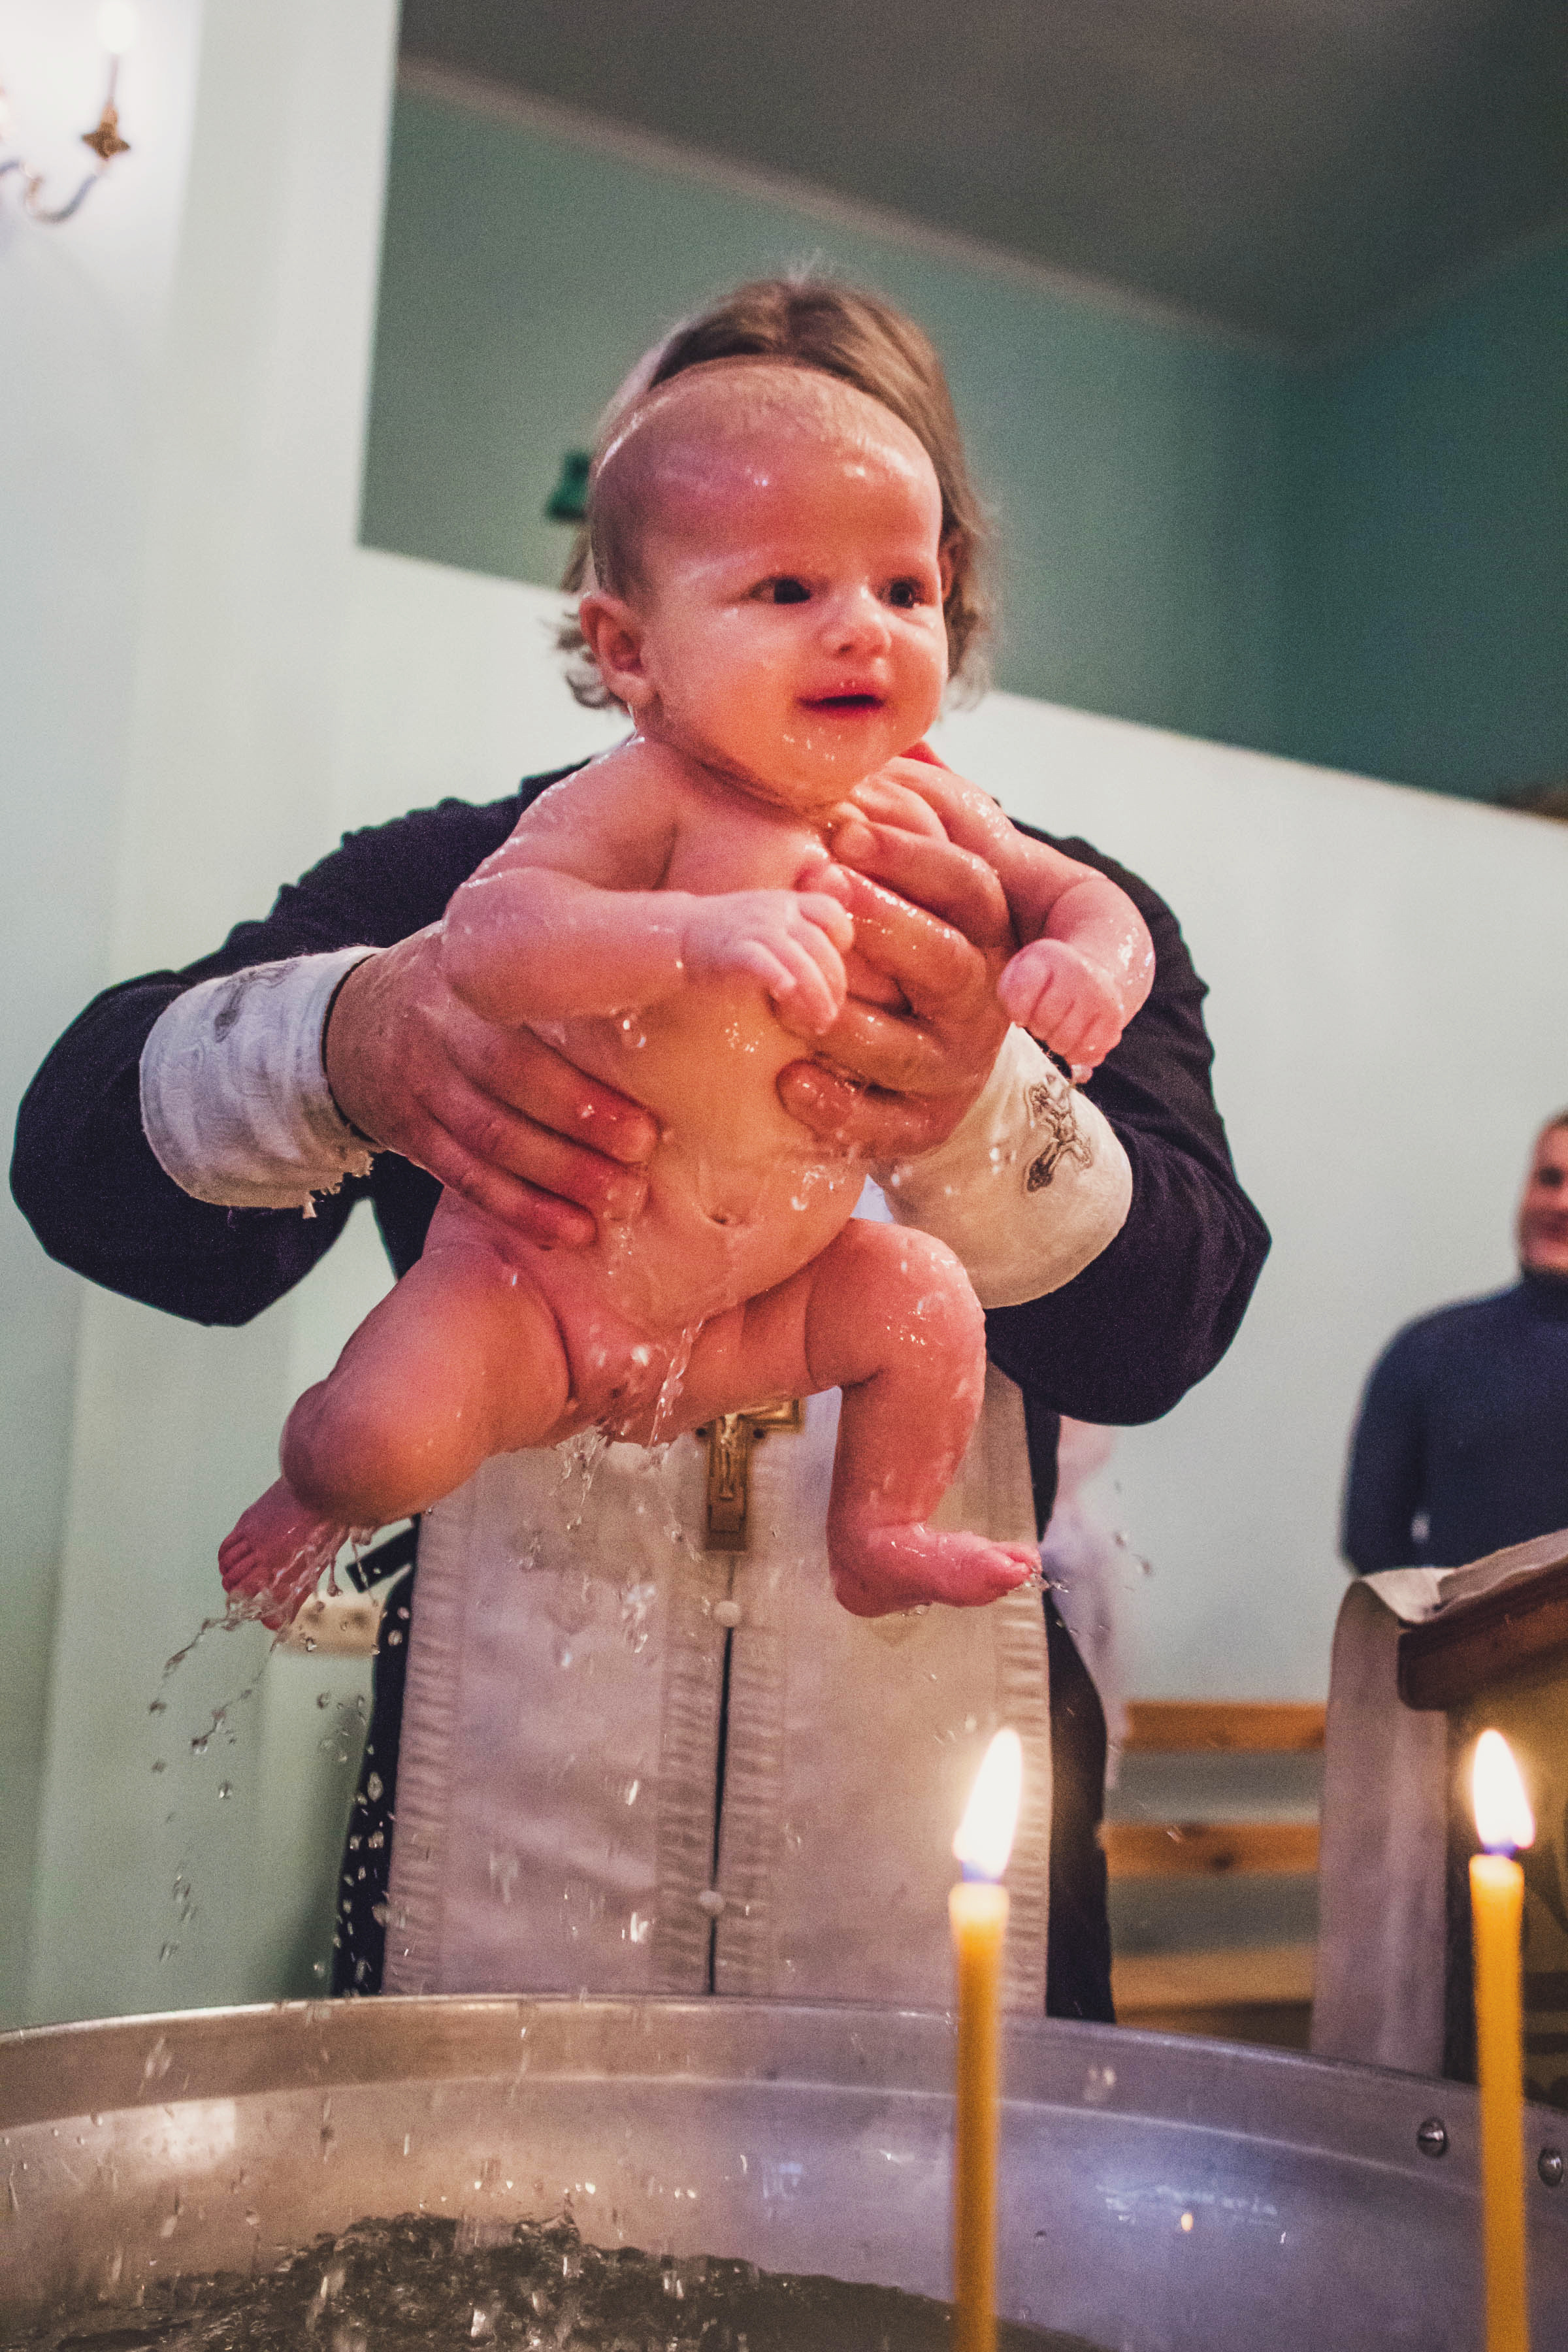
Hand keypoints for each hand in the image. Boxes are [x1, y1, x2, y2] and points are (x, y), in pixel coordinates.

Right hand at [324, 927, 659, 1244]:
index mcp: (473, 972)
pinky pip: (463, 1175)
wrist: (351, 1020)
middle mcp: (439, 1023)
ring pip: (489, 1137)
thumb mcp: (500, 950)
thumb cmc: (462, 986)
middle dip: (581, 1127)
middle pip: (510, 1080)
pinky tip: (566, 1230)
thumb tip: (673, 955)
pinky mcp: (406, 1130)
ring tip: (617, 1203)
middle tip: (642, 1157)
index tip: (648, 1116)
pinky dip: (517, 1207)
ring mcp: (417, 1080)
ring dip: (557, 1177)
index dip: (586, 1077)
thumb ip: (565, 962)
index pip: (530, 1020)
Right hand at [682, 888, 853, 1036]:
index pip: (831, 912)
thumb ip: (796, 934)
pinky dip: (782, 980)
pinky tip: (785, 998)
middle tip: (830, 1015)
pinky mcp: (734, 951)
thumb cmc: (725, 938)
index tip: (833, 969)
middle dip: (833, 986)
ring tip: (819, 1024)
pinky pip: (767, 965)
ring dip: (816, 997)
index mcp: (785, 902)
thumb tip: (828, 969)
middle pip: (821, 947)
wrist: (676, 935)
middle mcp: (775, 912)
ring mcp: (755, 930)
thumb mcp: (766, 922)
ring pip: (802, 962)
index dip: (841, 939)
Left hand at [778, 765, 1015, 1158]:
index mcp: (993, 924)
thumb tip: (899, 737)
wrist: (932, 1051)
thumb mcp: (928, 864)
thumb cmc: (906, 930)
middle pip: (950, 962)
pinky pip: (887, 1126)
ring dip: (849, 1019)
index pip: (972, 885)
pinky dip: (840, 1108)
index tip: (845, 827)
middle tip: (816, 887)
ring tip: (788, 993)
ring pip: (910, 1047)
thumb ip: (916, 808)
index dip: (913, 857)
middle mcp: (985, 994)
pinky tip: (788, 1084)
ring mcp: (956, 1064)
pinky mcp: (923, 1125)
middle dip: (885, 925)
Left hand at [999, 938, 1125, 1070]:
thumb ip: (1011, 995)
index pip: (1020, 997)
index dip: (1017, 1013)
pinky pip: (1089, 1051)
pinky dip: (1077, 1054)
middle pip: (1044, 1021)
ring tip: (1058, 1030)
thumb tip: (1021, 1022)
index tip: (1022, 1012)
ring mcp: (1099, 994)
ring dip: (1056, 1043)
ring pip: (1065, 1040)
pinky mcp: (1114, 1017)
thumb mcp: (1021, 973)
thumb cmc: (1047, 980)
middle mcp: (1077, 971)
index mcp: (1046, 956)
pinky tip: (1074, 1041)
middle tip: (1042, 1021)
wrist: (1091, 972)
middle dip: (1038, 1028)